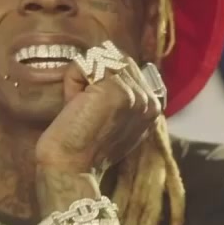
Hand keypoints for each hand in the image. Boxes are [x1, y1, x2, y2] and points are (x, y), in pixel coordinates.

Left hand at [34, 45, 162, 175]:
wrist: (70, 166)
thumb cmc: (85, 145)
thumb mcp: (113, 118)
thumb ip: (122, 95)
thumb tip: (107, 61)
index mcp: (153, 108)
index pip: (129, 67)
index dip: (106, 78)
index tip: (96, 109)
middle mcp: (150, 101)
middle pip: (117, 58)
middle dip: (95, 76)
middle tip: (85, 107)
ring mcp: (137, 95)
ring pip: (102, 59)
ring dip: (83, 79)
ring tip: (81, 105)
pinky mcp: (118, 90)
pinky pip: (86, 63)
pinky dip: (72, 80)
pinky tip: (74, 103)